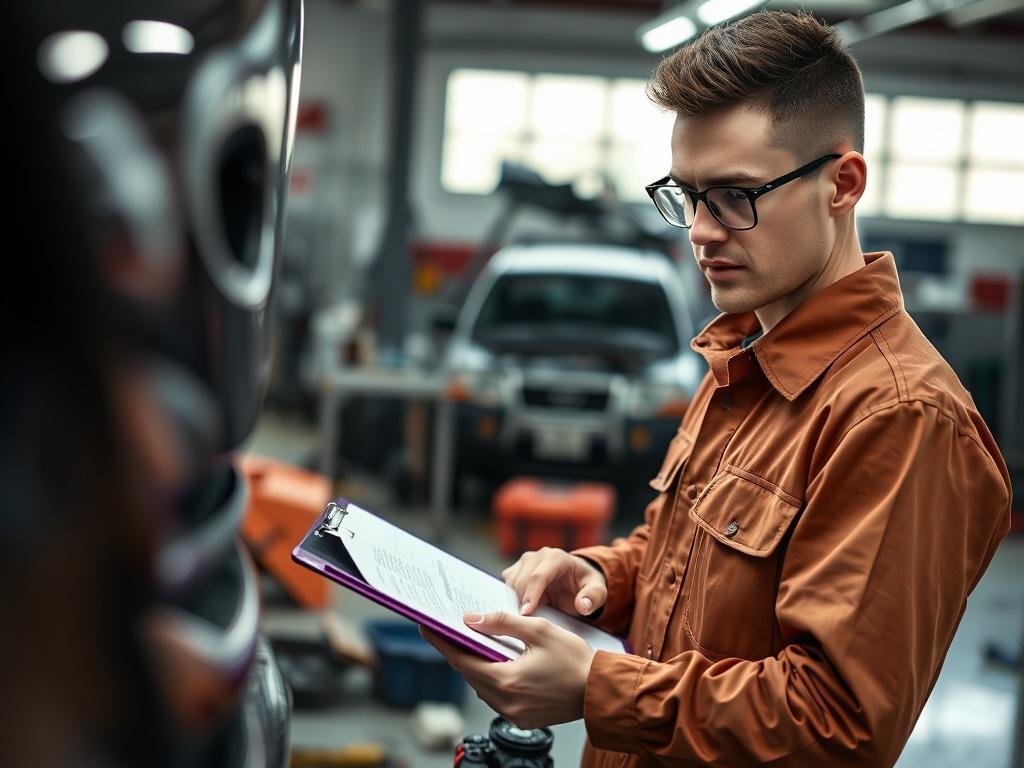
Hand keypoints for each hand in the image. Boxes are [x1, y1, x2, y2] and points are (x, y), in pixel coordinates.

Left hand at [421, 611, 596, 728]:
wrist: (601, 691)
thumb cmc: (575, 660)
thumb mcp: (539, 630)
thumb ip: (503, 623)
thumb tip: (472, 619)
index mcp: (506, 680)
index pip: (461, 659)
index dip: (442, 642)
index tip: (427, 627)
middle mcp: (505, 702)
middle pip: (469, 673)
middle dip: (457, 651)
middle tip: (445, 631)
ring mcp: (514, 714)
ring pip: (482, 686)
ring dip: (475, 665)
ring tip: (470, 643)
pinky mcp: (523, 719)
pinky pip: (497, 697)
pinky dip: (491, 678)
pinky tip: (496, 663)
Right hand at [502, 547, 606, 616]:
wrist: (575, 580)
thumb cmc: (585, 585)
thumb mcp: (597, 591)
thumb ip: (593, 597)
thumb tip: (583, 606)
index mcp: (556, 558)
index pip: (538, 576)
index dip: (531, 595)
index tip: (526, 613)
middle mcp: (538, 556)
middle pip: (521, 580)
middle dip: (522, 602)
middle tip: (528, 622)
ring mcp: (524, 562)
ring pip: (510, 583)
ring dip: (515, 601)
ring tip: (528, 616)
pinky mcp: (515, 570)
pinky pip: (505, 585)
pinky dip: (509, 598)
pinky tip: (519, 610)